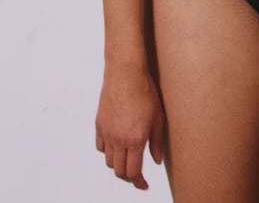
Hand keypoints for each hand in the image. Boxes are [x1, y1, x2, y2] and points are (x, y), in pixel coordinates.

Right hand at [95, 63, 164, 189]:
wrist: (126, 72)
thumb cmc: (146, 91)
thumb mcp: (158, 117)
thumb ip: (157, 142)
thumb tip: (156, 162)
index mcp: (135, 139)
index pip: (133, 172)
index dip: (139, 183)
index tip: (144, 185)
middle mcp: (118, 139)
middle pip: (120, 171)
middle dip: (129, 176)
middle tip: (138, 175)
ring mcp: (106, 132)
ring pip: (109, 161)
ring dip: (119, 164)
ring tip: (129, 159)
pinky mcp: (99, 125)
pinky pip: (101, 147)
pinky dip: (108, 152)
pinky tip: (117, 146)